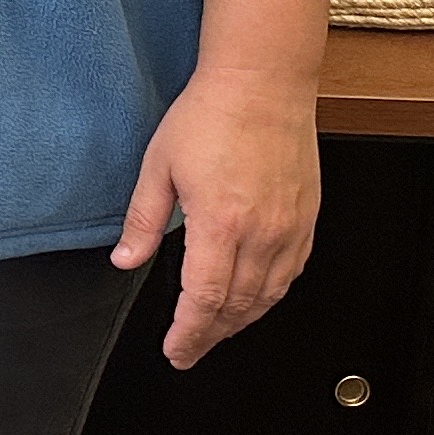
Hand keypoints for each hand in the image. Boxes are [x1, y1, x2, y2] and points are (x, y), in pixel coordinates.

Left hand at [119, 67, 322, 367]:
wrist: (262, 83)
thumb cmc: (209, 116)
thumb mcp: (158, 168)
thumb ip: (143, 222)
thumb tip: (125, 261)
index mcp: (220, 224)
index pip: (204, 299)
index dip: (188, 333)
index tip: (175, 351)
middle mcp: (262, 233)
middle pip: (237, 306)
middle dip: (210, 335)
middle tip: (189, 350)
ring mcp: (291, 227)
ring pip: (269, 295)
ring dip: (241, 321)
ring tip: (215, 332)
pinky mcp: (308, 217)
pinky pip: (292, 272)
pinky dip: (271, 295)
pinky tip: (254, 300)